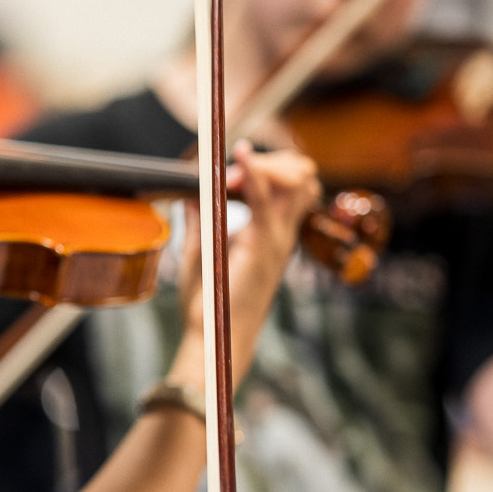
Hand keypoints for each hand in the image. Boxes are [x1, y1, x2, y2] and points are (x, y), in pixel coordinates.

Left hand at [172, 143, 322, 385]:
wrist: (213, 336)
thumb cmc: (209, 301)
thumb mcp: (202, 248)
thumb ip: (200, 216)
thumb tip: (191, 191)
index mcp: (272, 232)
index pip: (292, 184)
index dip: (269, 164)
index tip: (235, 160)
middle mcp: (280, 232)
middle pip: (302, 177)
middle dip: (278, 158)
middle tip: (242, 161)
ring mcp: (275, 238)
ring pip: (295, 181)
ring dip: (270, 162)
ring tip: (243, 163)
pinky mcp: (262, 246)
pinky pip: (262, 199)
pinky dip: (253, 172)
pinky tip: (241, 155)